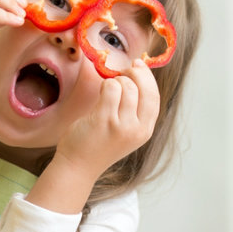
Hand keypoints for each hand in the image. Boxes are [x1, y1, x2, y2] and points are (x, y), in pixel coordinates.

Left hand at [55, 59, 160, 182]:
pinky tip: (100, 92)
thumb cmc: (98, 144)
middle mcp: (137, 129)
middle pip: (145, 89)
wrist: (78, 166)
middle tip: (121, 73)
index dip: (148, 78)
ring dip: (115, 81)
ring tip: (106, 90)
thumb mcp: (125, 131)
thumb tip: (137, 74)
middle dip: (134, 74)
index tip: (138, 65)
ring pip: (126, 86)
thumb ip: (134, 110)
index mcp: (145, 131)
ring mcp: (122, 125)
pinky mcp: (104, 120)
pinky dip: (105, 85)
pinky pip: (110, 88)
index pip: (154, 97)